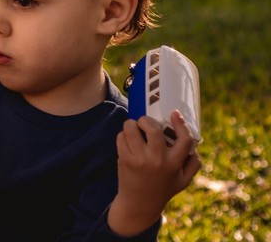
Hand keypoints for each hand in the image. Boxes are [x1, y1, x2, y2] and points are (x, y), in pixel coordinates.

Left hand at [108, 111, 201, 236]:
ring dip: (132, 124)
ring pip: (132, 128)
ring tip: (135, 129)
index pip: (184, 139)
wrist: (139, 203)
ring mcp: (140, 159)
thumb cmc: (163, 189)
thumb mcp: (183, 180)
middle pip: (153, 129)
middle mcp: (158, 160)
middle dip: (147, 120)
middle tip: (146, 122)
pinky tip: (128, 140)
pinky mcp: (124, 159)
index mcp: (175, 164)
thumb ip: (193, 164)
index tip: (175, 113)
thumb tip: (195, 147)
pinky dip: (123, 135)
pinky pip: (121, 137)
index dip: (181, 124)